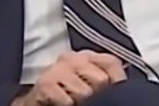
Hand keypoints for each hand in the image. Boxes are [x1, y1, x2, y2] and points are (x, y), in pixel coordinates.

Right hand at [12, 50, 126, 105]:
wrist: (34, 104)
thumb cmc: (63, 96)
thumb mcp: (87, 84)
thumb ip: (107, 79)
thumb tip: (124, 84)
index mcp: (86, 56)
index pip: (112, 63)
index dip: (118, 82)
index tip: (113, 95)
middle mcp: (71, 58)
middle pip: (101, 80)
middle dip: (99, 96)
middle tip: (89, 101)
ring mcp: (57, 70)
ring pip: (85, 92)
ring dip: (82, 104)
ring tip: (74, 103)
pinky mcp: (45, 85)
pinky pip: (67, 101)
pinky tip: (63, 105)